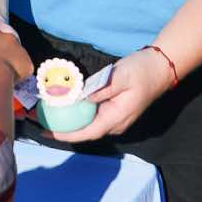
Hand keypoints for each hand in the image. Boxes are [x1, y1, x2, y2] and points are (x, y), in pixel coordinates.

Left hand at [46, 47, 172, 144]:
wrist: (161, 67)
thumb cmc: (142, 71)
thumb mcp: (119, 77)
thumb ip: (99, 89)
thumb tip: (79, 98)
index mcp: (117, 118)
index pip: (87, 132)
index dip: (66, 134)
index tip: (47, 131)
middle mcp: (115, 123)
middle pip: (84, 131)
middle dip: (62, 128)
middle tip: (39, 120)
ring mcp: (115, 118)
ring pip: (87, 124)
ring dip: (68, 120)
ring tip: (46, 113)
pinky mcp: (113, 110)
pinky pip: (92, 116)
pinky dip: (77, 112)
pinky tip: (64, 105)